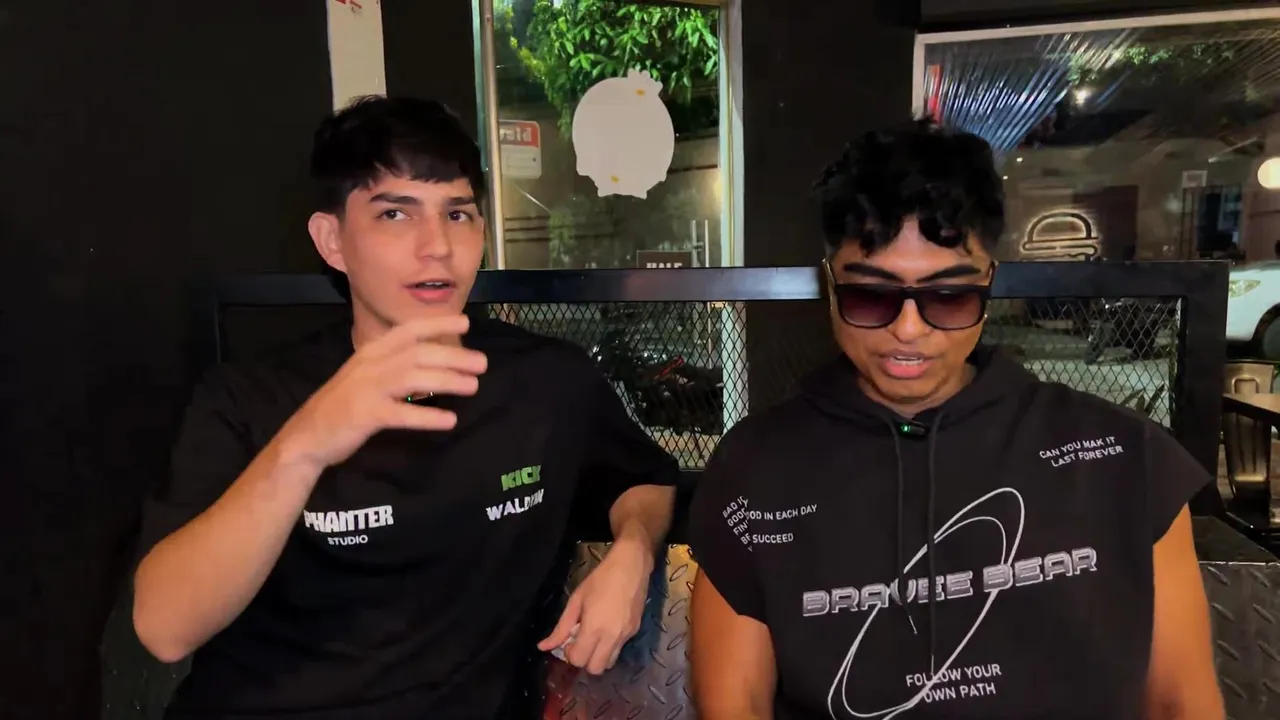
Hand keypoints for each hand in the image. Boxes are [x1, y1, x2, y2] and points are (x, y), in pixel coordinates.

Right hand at [277, 315, 487, 470]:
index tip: (466, 320)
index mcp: (371, 352)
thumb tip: (434, 361)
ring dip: (447, 380)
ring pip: (413, 378)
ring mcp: (367, 389)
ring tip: (473, 386)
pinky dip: (427, 416)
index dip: (437, 324)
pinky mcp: (366, 415)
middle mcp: (370, 365)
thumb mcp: (365, 376)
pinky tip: (449, 420)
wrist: (306, 436)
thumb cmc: (343, 406)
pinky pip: (402, 414)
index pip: (408, 330)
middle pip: (418, 353)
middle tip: (482, 363)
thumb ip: (393, 366)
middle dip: (453, 355)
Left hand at [538, 539, 652, 674]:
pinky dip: (610, 647)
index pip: (579, 660)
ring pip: (610, 663)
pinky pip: (619, 649)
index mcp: (593, 629)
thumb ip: (561, 628)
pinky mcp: (635, 631)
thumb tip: (543, 646)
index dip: (570, 654)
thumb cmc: (600, 579)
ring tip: (595, 637)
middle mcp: (611, 637)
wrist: (631, 566)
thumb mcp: (576, 601)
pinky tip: (607, 627)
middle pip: (596, 669)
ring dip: (599, 657)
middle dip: (585, 660)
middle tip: (581, 643)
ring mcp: (625, 636)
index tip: (570, 641)